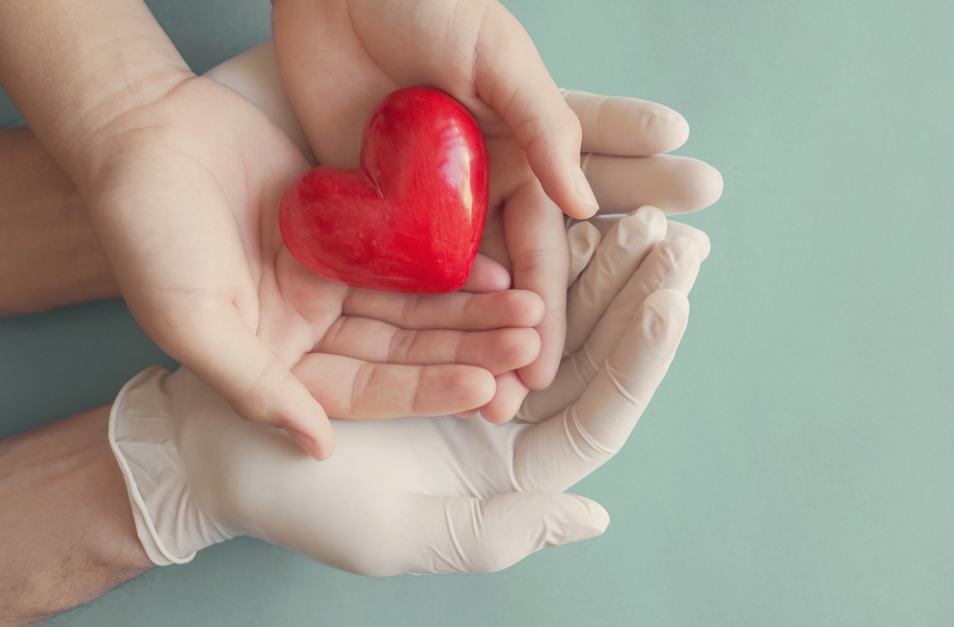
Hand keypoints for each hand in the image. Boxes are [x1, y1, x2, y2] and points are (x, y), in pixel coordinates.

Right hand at [87, 73, 540, 459]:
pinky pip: (409, 252)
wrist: (143, 130)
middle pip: (403, 350)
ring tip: (529, 307)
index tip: (485, 388)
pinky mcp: (347, 230)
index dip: (426, 390)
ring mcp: (331, 278)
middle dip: (467, 348)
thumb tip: (317, 447)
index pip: (366, 390)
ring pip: (415, 304)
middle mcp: (311, 328)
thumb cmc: (149, 229)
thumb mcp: (191, 319)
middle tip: (529, 343)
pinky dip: (450, 262)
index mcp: (277, 362)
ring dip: (471, 309)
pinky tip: (496, 266)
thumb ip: (254, 385)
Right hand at [109, 208, 707, 573]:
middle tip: (679, 241)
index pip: (596, 411)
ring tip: (636, 215)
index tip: (671, 301)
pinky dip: (526, 250)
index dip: (637, 358)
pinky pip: (493, 285)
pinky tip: (561, 213)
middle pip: (588, 354)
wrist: (219, 453)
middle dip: (633, 296)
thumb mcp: (399, 533)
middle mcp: (504, 419)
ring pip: (551, 311)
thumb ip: (499, 531)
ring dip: (593, 264)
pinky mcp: (433, 324)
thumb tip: (593, 513)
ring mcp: (472, 366)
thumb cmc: (300, 503)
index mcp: (509, 472)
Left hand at [271, 2, 722, 408]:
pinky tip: (408, 361)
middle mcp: (476, 190)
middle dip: (511, 340)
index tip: (549, 369)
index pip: (540, 249)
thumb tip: (583, 200)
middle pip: (499, 281)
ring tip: (470, 402)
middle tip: (515, 405)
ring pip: (445, 288)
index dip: (548, 310)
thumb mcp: (499, 57)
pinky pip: (385, 265)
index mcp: (521, 157)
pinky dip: (398, 311)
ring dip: (459, 342)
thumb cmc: (429, 1)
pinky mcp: (367, 203)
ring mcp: (421, 202)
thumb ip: (544, 126)